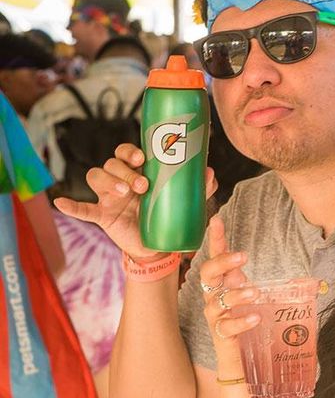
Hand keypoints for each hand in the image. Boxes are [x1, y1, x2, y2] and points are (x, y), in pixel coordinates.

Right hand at [52, 143, 216, 259]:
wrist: (160, 247)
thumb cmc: (169, 216)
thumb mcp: (186, 203)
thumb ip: (198, 189)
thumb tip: (210, 173)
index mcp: (139, 173)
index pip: (126, 152)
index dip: (130, 151)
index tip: (142, 158)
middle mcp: (121, 181)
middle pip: (111, 162)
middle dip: (124, 170)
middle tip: (143, 184)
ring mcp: (109, 197)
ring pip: (97, 176)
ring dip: (109, 181)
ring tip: (126, 193)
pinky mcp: (103, 216)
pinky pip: (83, 209)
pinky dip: (71, 205)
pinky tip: (61, 202)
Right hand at [202, 217, 257, 353]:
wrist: (240, 358)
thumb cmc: (247, 321)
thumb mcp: (256, 297)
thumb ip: (263, 283)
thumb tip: (298, 278)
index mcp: (223, 283)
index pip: (216, 258)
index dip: (216, 240)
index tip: (217, 220)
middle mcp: (214, 297)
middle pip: (208, 274)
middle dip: (222, 262)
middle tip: (242, 256)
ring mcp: (215, 316)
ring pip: (217, 301)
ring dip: (236, 294)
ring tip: (255, 292)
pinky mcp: (221, 336)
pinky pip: (226, 326)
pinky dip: (240, 321)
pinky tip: (255, 318)